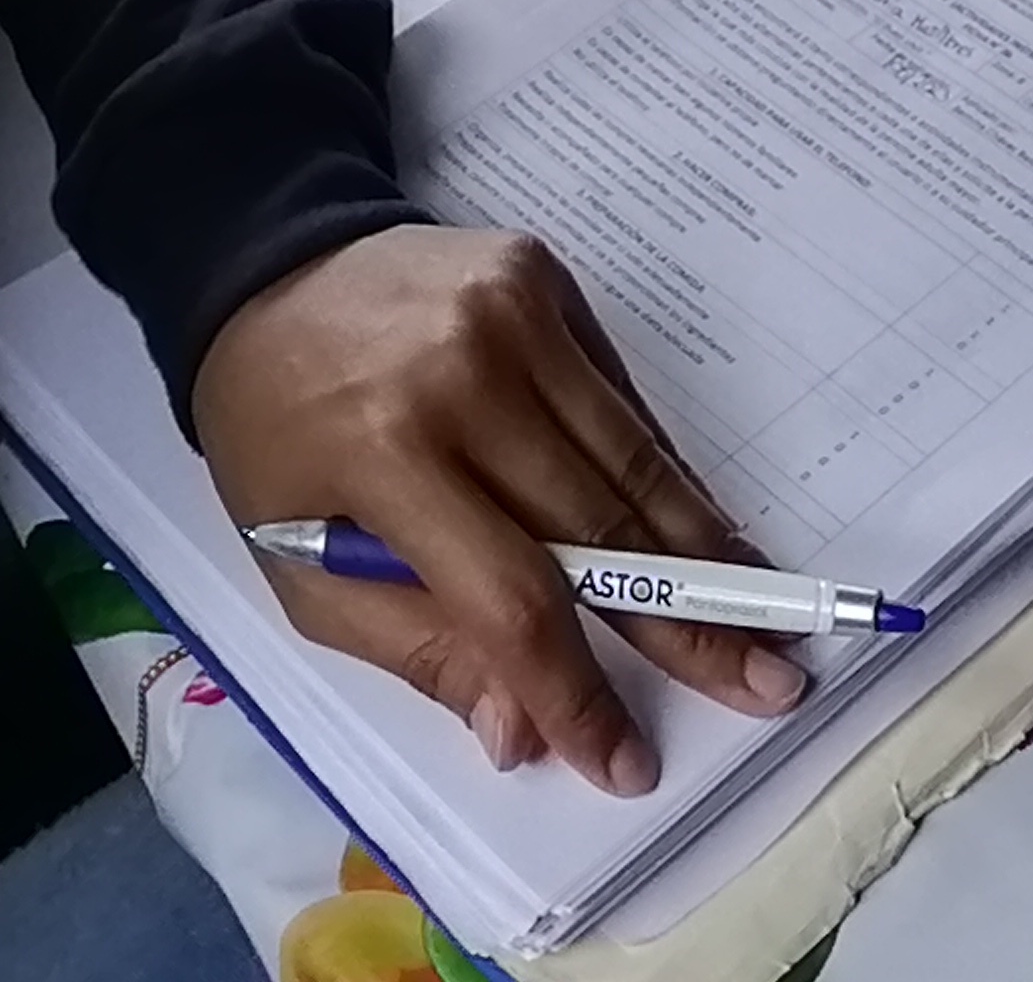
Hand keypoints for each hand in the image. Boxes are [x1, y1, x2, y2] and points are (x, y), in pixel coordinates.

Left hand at [189, 225, 801, 795]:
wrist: (262, 269)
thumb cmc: (276, 434)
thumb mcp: (301, 562)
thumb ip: (416, 647)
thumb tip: (524, 732)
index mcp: (383, 453)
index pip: (511, 596)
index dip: (576, 688)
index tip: (627, 763)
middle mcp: (463, 375)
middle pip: (601, 526)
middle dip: (692, 624)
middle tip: (769, 686)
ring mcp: (514, 315)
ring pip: (632, 458)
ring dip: (706, 550)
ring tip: (770, 618)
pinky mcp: (544, 279)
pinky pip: (619, 401)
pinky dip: (663, 474)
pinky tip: (705, 532)